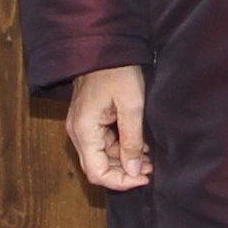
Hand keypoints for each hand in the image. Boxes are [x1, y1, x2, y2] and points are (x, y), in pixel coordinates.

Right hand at [63, 65, 151, 190]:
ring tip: (149, 157)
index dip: (121, 181)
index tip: (144, 177)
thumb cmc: (118, 71)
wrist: (104, 45)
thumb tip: (134, 170)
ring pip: (101, 157)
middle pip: (97, 168)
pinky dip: (120, 148)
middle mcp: (77, 132)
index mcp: (84, 130)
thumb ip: (132, 140)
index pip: (97, 173)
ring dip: (124, 161)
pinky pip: (102, 143)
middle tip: (150, 168)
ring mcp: (81, 126)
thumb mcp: (132, 105)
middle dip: (124, 172)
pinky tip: (139, 143)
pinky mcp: (88, 120)